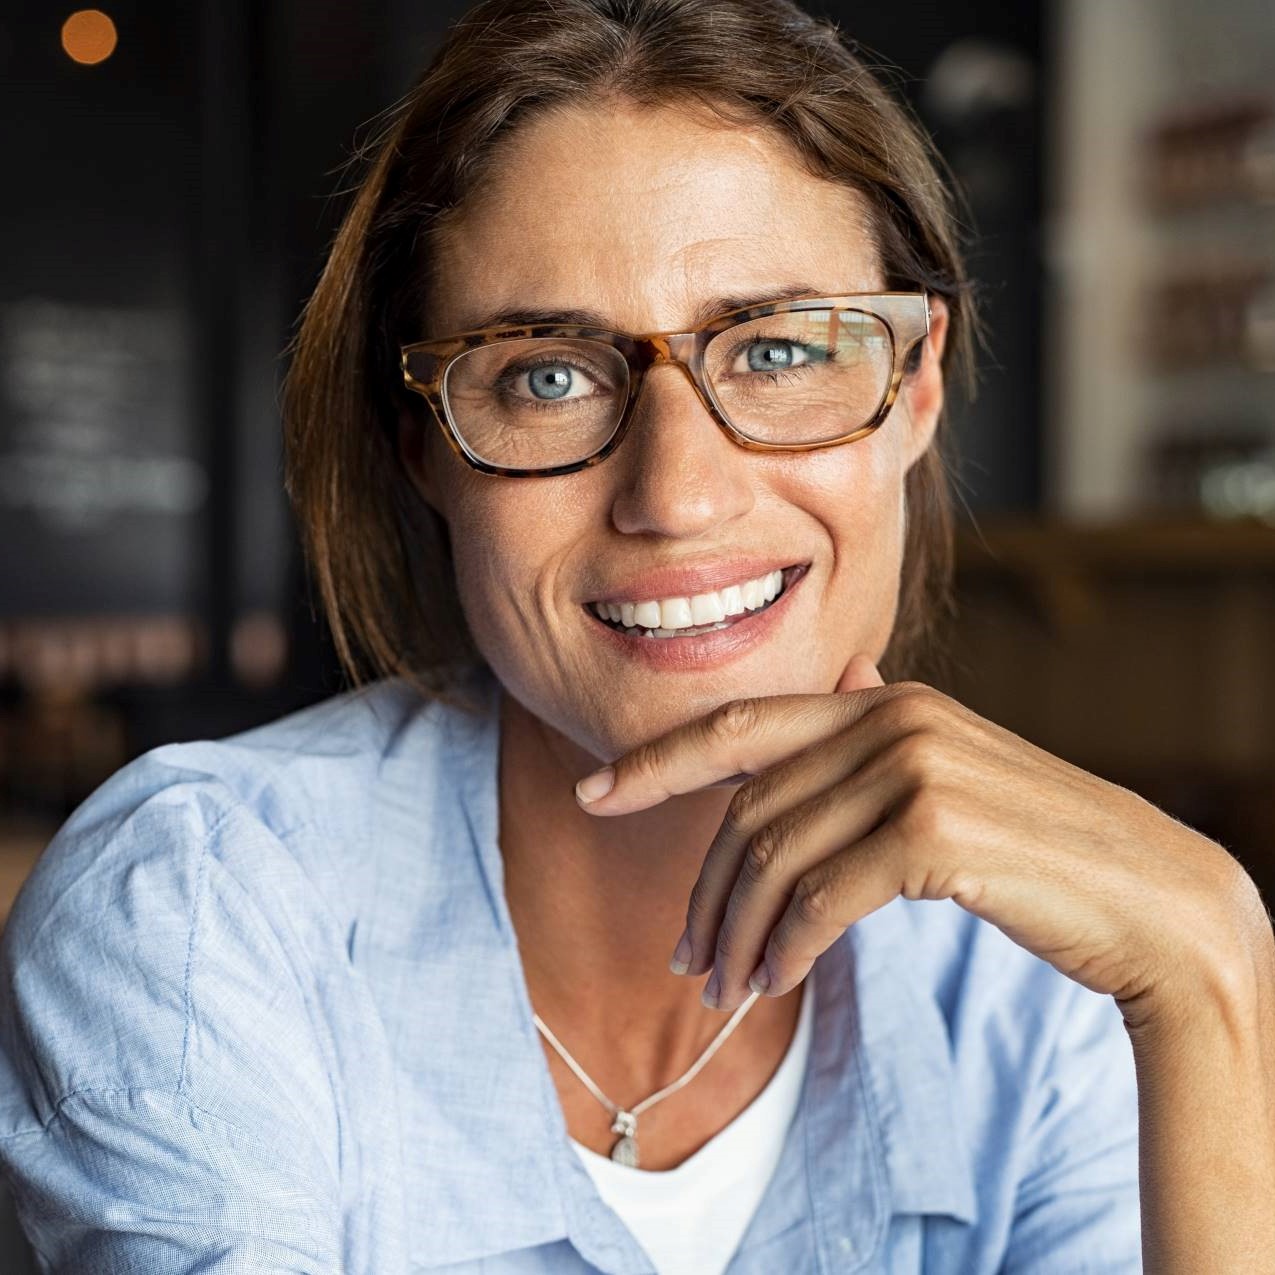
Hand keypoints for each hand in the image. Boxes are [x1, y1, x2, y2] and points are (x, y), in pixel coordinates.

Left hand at [573, 655, 1257, 1019]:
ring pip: (774, 859)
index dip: (656, 759)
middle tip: (688, 962)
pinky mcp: (933, 831)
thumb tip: (847, 664)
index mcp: (884, 698)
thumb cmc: (1038, 842)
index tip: (592, 793)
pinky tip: (774, 982)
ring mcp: (914, 767)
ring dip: (736, 935)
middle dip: (705, 892)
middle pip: (749, 809)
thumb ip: (885, 722)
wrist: (1148, 896)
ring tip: (724, 989)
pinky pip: (820, 898)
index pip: (741, 725)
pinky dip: (784, 947)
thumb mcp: (955, 765)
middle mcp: (892, 717)